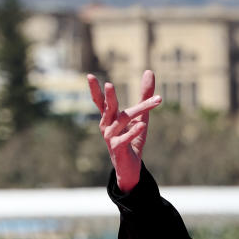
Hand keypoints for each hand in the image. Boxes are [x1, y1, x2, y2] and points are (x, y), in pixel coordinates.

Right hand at [87, 70, 161, 191]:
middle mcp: (106, 126)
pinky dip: (133, 132)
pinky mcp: (118, 148)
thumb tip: (149, 71)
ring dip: (134, 112)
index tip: (89, 76)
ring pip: (122, 121)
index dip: (94, 90)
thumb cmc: (133, 139)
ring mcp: (110, 138)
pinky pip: (125, 138)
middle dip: (109, 98)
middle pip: (109, 109)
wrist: (130, 167)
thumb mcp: (141, 115)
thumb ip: (144, 95)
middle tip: (109, 85)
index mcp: (108, 118)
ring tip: (142, 104)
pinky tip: (142, 125)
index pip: (100, 102)